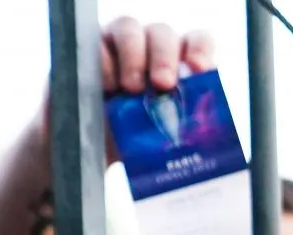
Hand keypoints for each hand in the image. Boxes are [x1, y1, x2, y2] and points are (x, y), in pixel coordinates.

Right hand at [34, 19, 216, 163]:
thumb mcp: (163, 135)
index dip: (200, 50)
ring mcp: (119, 43)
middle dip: (164, 57)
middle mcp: (151, 46)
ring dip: (133, 57)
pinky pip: (97, 43)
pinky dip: (104, 63)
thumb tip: (202, 137)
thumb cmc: (139, 140)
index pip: (197, 41)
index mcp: (179, 62)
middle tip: (163, 85)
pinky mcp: (90, 48)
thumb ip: (182, 125)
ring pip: (129, 28)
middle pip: (162, 33)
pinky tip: (108, 88)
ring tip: (132, 90)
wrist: (94, 148)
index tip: (198, 70)